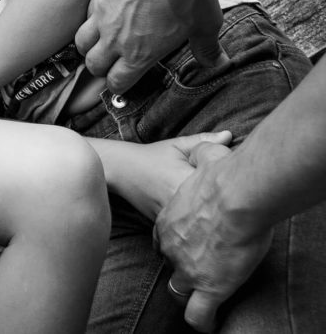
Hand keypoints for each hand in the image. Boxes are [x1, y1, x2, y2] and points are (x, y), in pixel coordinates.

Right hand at [75, 0, 226, 92]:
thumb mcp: (206, 26)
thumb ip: (207, 49)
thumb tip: (217, 62)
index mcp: (139, 55)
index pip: (117, 83)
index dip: (119, 86)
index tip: (124, 80)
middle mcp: (115, 41)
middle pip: (93, 66)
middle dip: (101, 68)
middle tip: (111, 63)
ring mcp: (102, 18)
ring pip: (81, 43)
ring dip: (89, 48)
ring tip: (100, 43)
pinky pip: (86, 16)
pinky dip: (91, 21)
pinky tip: (104, 15)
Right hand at [116, 131, 231, 220]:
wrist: (120, 172)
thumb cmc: (151, 156)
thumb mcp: (177, 145)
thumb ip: (204, 141)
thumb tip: (229, 135)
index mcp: (186, 181)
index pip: (222, 184)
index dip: (235, 182)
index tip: (241, 178)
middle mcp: (180, 204)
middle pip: (217, 206)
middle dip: (229, 201)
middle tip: (238, 195)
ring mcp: (173, 219)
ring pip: (204, 221)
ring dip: (214, 214)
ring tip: (224, 208)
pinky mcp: (168, 228)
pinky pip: (191, 228)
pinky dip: (200, 223)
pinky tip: (205, 217)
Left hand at [155, 142, 272, 331]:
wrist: (236, 196)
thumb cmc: (222, 174)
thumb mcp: (203, 152)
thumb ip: (206, 147)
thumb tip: (221, 137)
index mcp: (168, 218)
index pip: (163, 235)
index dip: (173, 240)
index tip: (187, 240)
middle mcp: (172, 245)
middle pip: (169, 261)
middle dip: (181, 266)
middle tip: (199, 268)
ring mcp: (187, 268)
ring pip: (180, 290)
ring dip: (191, 293)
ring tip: (203, 297)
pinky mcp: (209, 286)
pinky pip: (200, 314)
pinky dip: (203, 321)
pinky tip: (209, 323)